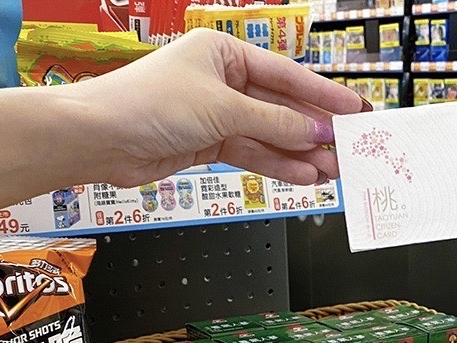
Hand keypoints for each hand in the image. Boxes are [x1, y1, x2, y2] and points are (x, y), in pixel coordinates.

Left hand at [67, 28, 368, 187]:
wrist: (101, 138)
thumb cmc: (149, 104)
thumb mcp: (223, 110)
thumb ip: (275, 125)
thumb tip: (316, 133)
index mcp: (225, 52)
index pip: (286, 75)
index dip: (323, 96)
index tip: (355, 110)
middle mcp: (222, 80)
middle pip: (280, 108)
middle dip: (314, 131)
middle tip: (349, 148)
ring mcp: (216, 113)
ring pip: (269, 136)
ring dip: (300, 155)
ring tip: (333, 171)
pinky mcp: (207, 143)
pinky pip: (252, 154)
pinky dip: (277, 166)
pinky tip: (303, 176)